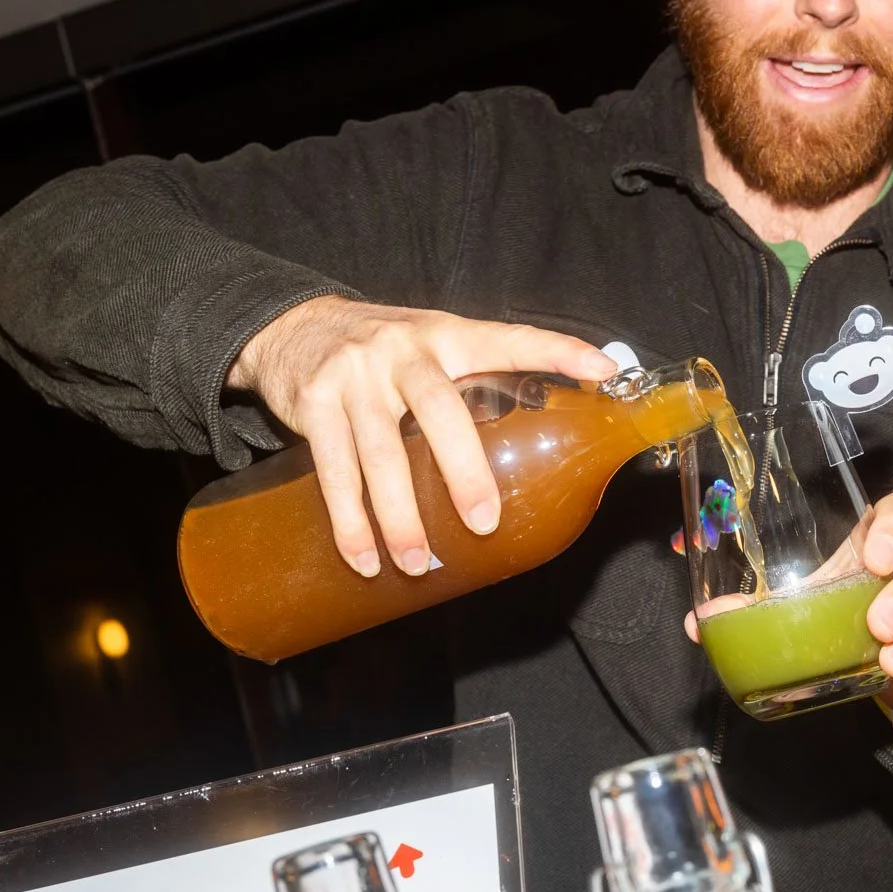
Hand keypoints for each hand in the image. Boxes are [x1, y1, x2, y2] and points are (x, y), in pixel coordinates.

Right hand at [228, 295, 619, 576]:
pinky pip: (333, 470)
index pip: (509, 339)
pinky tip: (364, 559)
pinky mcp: (313, 402)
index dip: (557, 351)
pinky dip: (349, 522)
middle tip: (485, 524)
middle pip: (440, 412)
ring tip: (418, 565)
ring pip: (380, 454)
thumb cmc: (381, 351)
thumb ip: (477, 382)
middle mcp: (403, 351)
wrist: (289, 326)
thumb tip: (541, 442)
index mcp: (446, 336)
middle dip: (464, 472)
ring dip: (399, 518)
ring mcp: (354, 376)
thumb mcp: (431, 347)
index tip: (604, 371)